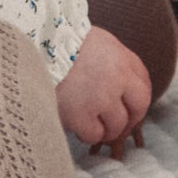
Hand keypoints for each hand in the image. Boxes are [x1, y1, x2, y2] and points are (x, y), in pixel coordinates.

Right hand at [55, 27, 150, 147]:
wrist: (34, 46)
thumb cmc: (60, 44)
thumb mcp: (95, 43)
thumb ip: (112, 62)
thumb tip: (121, 88)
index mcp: (121, 58)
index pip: (144, 85)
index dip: (136, 100)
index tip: (128, 108)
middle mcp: (117, 78)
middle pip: (138, 109)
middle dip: (127, 121)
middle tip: (113, 125)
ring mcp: (100, 98)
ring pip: (116, 127)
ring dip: (103, 128)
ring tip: (85, 120)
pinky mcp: (80, 114)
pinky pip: (93, 135)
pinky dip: (85, 133)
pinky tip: (74, 123)